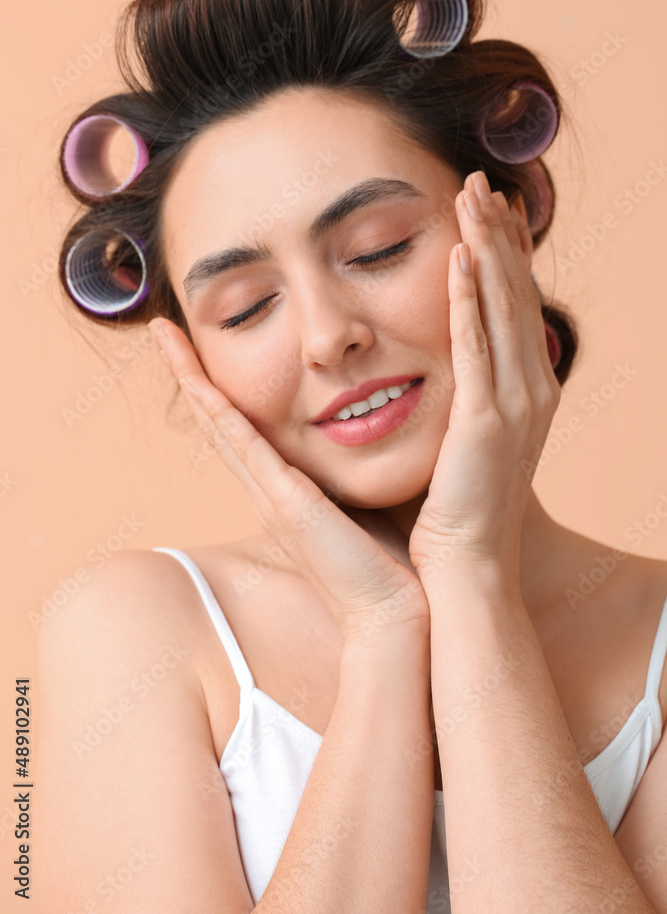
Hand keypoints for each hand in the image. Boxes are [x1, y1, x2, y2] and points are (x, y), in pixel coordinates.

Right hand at [147, 321, 429, 642]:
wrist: (394, 614)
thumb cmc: (388, 565)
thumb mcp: (365, 503)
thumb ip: (355, 474)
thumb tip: (376, 437)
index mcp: (286, 489)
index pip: (243, 428)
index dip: (219, 389)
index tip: (203, 349)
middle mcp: (267, 489)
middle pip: (217, 420)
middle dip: (190, 373)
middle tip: (165, 331)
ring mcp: (270, 495)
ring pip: (218, 424)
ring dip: (189, 378)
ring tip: (165, 336)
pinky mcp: (285, 502)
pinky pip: (242, 445)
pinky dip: (215, 409)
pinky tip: (196, 380)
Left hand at [408, 170, 560, 590]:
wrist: (467, 569)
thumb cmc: (458, 513)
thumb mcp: (471, 444)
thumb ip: (469, 400)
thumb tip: (456, 374)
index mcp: (526, 393)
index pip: (515, 308)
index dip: (506, 256)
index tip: (491, 213)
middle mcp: (531, 391)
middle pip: (515, 294)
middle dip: (499, 235)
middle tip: (481, 182)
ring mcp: (514, 405)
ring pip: (501, 308)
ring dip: (487, 248)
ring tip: (471, 196)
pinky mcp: (487, 421)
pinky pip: (477, 346)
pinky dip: (470, 297)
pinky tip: (461, 255)